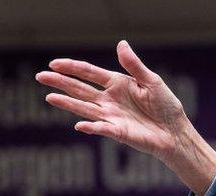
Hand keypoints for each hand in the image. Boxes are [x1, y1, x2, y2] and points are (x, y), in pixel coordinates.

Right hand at [36, 40, 215, 194]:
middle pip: (80, 89)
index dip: (72, 67)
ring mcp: (112, 116)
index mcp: (117, 84)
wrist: (175, 131)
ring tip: (50, 97)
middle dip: (60, 82)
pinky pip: (102, 129)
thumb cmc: (166, 106)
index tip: (54, 63)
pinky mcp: (118, 132)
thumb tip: (121, 43)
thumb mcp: (152, 81)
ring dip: (68, 103)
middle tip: (40, 76)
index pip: (90, 73)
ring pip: (85, 108)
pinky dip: (92, 127)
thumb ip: (134, 65)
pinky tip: (80, 125)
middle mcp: (110, 100)